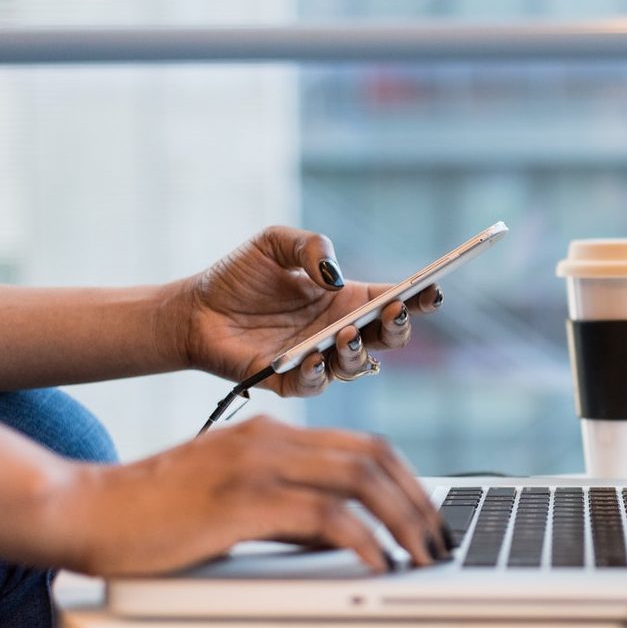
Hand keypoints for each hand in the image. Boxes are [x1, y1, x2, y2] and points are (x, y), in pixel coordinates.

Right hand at [56, 416, 450, 575]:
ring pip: (360, 480)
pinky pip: (324, 516)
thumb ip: (290, 507)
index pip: (365, 445)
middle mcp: (272, 439)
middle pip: (374, 457)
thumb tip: (345, 535)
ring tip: (421, 555)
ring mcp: (257, 465)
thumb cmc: (157, 512)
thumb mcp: (236, 499)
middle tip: (438, 539)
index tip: (429, 515)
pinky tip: (378, 562)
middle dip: (418, 501)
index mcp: (274, 433)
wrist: (87, 510)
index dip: (408, 479)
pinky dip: (362, 539)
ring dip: (402, 520)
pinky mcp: (242, 500)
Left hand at [174, 226, 443, 395]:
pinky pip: (314, 384)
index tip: (431, 289)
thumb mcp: (275, 243)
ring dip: (358, 352)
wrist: (193, 310)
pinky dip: (318, 373)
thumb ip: (310, 246)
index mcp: (346, 300)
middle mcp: (339, 332)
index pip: (394, 301)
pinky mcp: (289, 381)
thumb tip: (334, 276)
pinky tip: (312, 355)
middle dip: (398, 327)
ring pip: (357, 366)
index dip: (418, 298)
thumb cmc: (238, 276)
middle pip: (388, 339)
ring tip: (346, 333)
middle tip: (393, 311)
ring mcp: (318, 359)